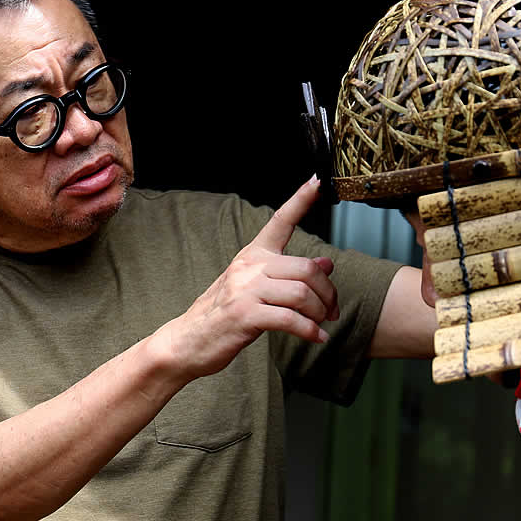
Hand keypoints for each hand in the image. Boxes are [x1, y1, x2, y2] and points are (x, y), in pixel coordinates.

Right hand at [158, 176, 339, 379]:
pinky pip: (289, 319)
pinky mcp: (244, 314)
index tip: (317, 180)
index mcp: (252, 255)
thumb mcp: (256, 287)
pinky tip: (317, 337)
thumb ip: (290, 274)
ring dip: (320, 313)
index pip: (280, 221)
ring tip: (323, 324)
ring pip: (302, 293)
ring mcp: (245, 290)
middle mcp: (249, 267)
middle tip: (332, 310)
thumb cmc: (224, 313)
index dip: (300, 200)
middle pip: (307, 268)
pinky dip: (309, 330)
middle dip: (328, 293)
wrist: (188, 340)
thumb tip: (327, 263)